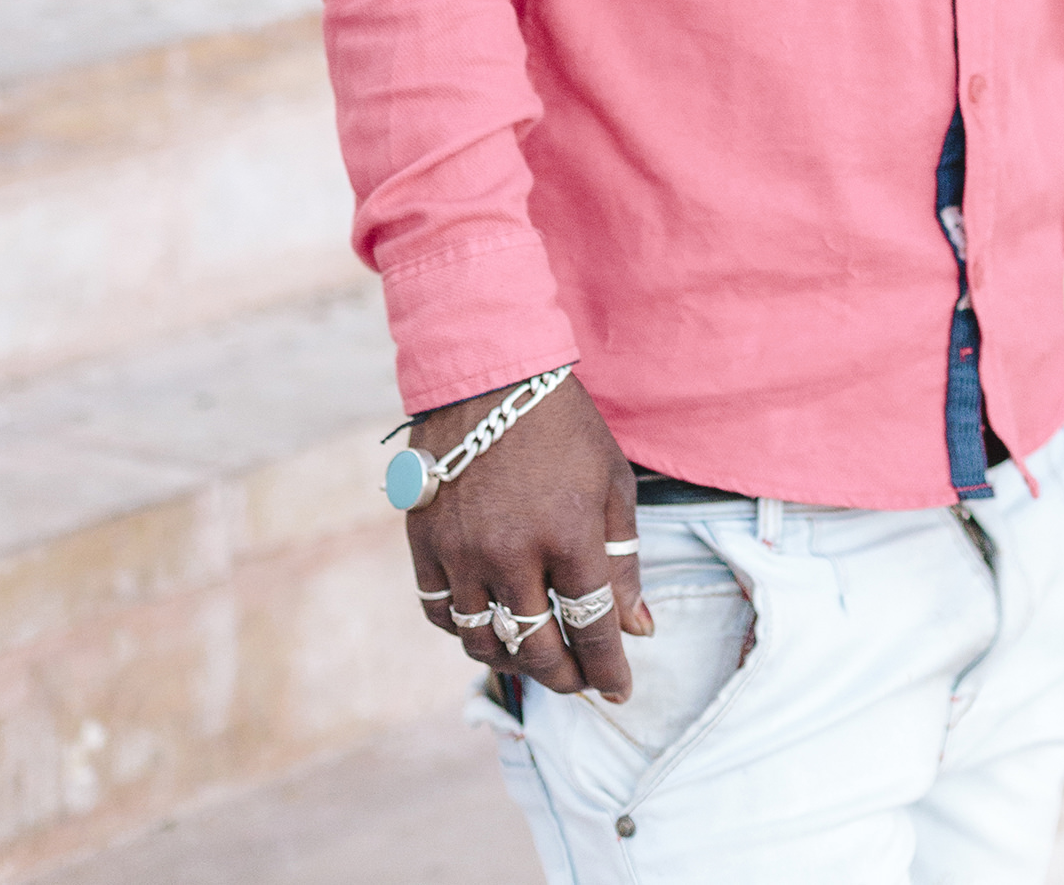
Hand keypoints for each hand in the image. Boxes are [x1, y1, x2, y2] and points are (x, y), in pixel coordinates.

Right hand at [405, 372, 651, 700]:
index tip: (620, 690)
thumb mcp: (612, 480)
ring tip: (536, 659)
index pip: (593, 628)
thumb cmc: (561, 425)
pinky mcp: (425, 542)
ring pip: (485, 643)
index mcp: (570, 534)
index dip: (610, 668)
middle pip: (538, 649)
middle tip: (581, 681)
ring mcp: (463, 550)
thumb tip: (638, 628)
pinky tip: (488, 627)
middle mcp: (513, 552)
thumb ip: (624, 557)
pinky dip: (465, 631)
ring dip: (514, 664)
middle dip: (567, 678)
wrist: (489, 373)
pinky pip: (440, 612)